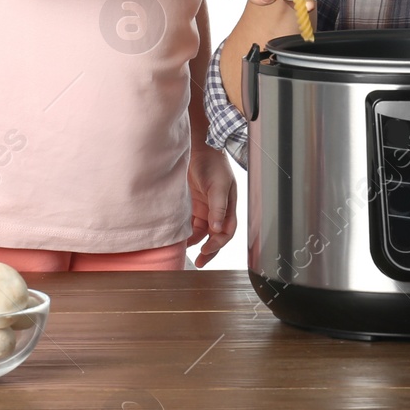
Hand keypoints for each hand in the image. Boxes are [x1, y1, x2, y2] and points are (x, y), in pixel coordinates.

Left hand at [186, 142, 237, 266]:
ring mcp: (205, 207)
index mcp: (229, 206)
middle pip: (215, 235)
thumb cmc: (213, 163)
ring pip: (203, 232)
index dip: (218, 243)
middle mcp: (218, 209)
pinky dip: (187, 232)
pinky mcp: (193, 205)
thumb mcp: (219, 185)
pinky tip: (180, 238)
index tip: (206, 250)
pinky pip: (191, 223)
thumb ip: (219, 207)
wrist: (198, 147)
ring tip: (186, 251)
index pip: (226, 231)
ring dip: (196, 242)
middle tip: (200, 262)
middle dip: (209, 250)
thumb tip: (218, 228)